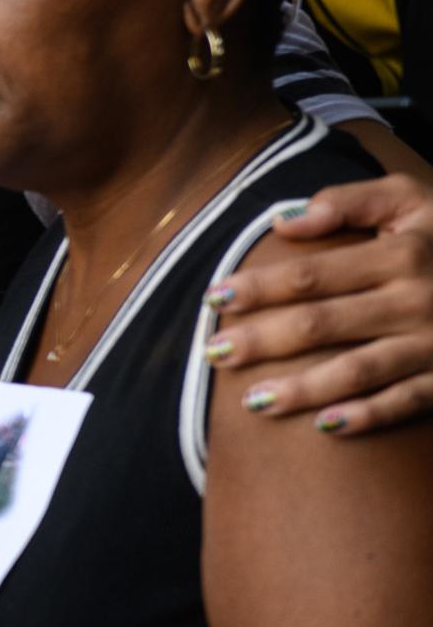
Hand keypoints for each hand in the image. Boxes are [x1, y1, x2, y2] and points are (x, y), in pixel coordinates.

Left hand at [205, 175, 432, 434]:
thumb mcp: (411, 199)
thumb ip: (348, 202)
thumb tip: (285, 221)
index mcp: (401, 254)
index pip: (313, 275)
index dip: (259, 287)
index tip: (215, 298)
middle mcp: (417, 300)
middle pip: (323, 325)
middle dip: (264, 341)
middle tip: (214, 352)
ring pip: (359, 370)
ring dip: (304, 388)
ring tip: (252, 401)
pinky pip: (407, 402)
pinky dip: (369, 416)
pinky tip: (327, 427)